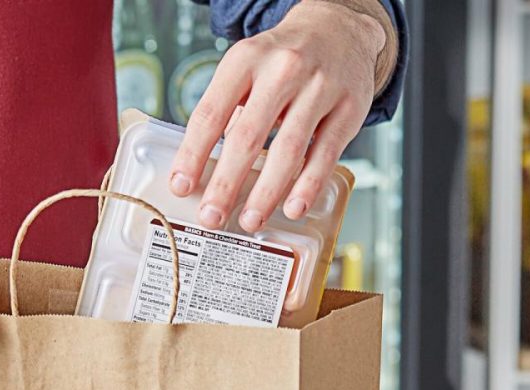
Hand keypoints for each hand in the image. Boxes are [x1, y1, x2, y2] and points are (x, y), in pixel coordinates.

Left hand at [169, 0, 383, 231]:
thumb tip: (201, 172)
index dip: (193, 154)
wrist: (339, 29)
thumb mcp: (246, 70)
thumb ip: (226, 113)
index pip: (211, 113)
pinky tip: (293, 207)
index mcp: (245, 60)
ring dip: (266, 193)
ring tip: (250, 220)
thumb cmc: (282, 60)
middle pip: (247, 136)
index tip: (181, 186)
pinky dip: (308, 186)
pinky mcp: (349, 108)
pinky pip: (326, 154)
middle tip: (211, 217)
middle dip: (226, 184)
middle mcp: (282, 70)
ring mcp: (319, 88)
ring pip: (288, 150)